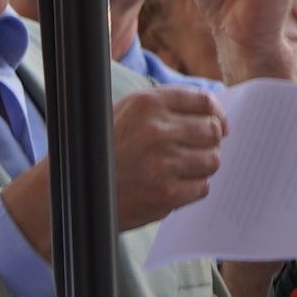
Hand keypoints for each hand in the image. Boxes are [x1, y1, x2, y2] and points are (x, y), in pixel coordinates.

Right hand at [108, 86, 231, 233]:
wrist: (77, 189)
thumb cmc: (106, 147)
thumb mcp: (128, 112)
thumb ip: (166, 106)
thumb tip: (212, 111)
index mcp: (148, 104)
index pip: (204, 101)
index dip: (217, 114)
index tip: (219, 124)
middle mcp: (157, 131)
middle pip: (213, 131)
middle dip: (211, 141)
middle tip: (201, 149)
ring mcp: (163, 164)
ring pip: (212, 160)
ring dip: (203, 166)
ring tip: (186, 169)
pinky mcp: (166, 194)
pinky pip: (202, 187)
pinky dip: (194, 188)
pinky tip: (176, 186)